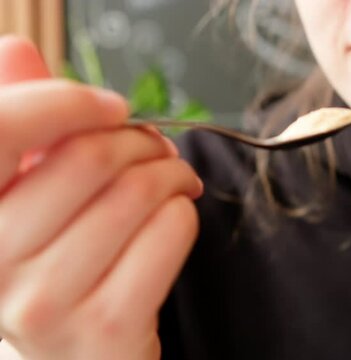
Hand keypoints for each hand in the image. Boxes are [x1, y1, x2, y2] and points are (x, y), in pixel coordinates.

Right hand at [0, 36, 202, 359]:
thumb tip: (15, 52)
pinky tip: (176, 218)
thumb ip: (24, 130)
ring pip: (139, 192)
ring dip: (173, 175)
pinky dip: (185, 213)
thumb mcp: (30, 198)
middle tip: (157, 151)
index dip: (68, 101)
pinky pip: (169, 231)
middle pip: (92, 154)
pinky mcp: (106, 325)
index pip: (3, 126)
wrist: (83, 357)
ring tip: (174, 183)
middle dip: (143, 141)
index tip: (111, 107)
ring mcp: (46, 301)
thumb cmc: (64, 267)